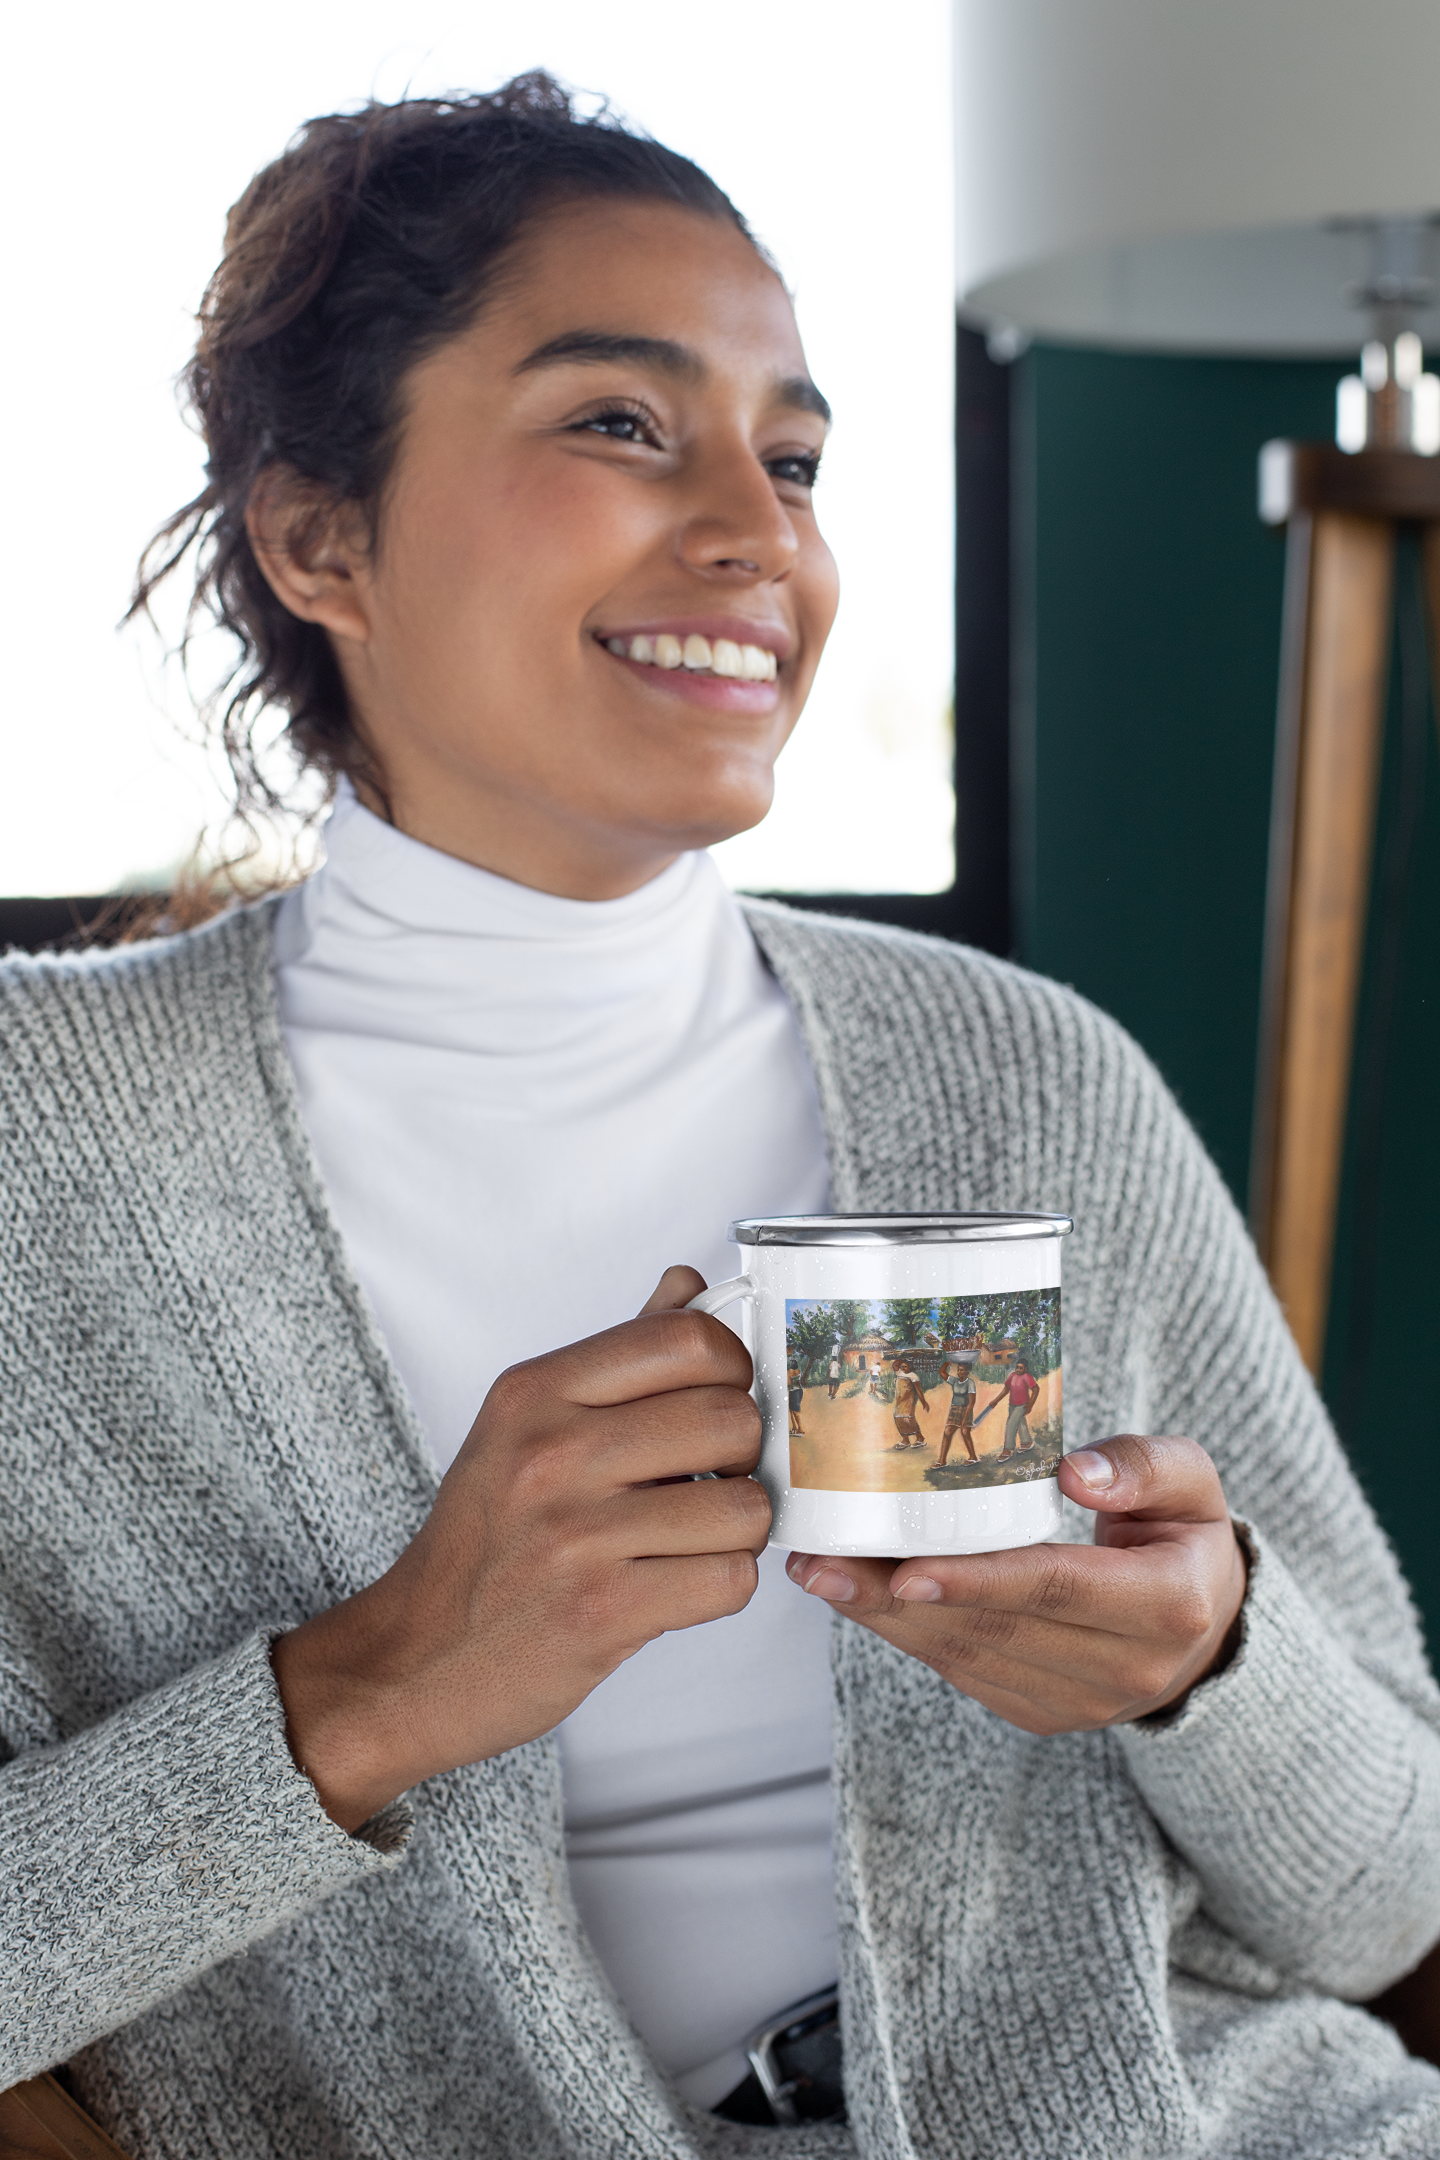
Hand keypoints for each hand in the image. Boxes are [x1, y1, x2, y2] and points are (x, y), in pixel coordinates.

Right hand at [273, 1267, 766, 1828]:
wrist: (413, 1659)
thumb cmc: (482, 1543)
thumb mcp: (526, 1426)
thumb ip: (617, 1358)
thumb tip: (688, 1285)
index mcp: (535, 1391)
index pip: (688, 1339)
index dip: (730, 1371)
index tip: (715, 1403)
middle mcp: (551, 1452)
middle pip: (731, 1418)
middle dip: (742, 1457)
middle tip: (707, 1481)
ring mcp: (575, 1533)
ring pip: (743, 1507)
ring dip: (735, 1532)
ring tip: (690, 1540)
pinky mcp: (602, 1611)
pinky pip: (729, 1580)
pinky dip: (720, 1586)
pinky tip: (677, 1586)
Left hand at [786, 1434, 1246, 1733]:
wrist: (1204, 1625)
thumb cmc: (1182, 1533)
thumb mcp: (1190, 1483)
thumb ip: (1142, 1468)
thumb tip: (1074, 1471)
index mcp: (1168, 1605)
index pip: (1058, 1589)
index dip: (979, 1579)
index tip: (906, 1568)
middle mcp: (1125, 1668)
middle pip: (994, 1628)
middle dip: (897, 1596)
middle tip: (821, 1559)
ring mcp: (1079, 1702)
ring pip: (966, 1656)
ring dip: (883, 1616)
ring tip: (818, 1571)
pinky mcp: (1040, 1712)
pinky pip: (962, 1671)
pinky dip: (905, 1632)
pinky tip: (857, 1594)